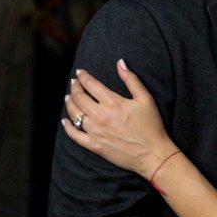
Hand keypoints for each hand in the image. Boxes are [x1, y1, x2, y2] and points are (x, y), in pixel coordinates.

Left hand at [63, 59, 178, 180]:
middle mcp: (100, 116)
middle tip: (74, 83)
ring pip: (74, 114)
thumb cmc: (151, 125)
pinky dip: (67, 127)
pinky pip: (74, 135)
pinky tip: (65, 121)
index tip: (80, 72)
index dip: (84, 77)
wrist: (151, 153)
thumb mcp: (145, 98)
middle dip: (75, 87)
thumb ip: (131, 79)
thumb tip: (120, 63)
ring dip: (70, 103)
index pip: (91, 85)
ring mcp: (95, 131)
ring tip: (69, 97)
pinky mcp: (94, 145)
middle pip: (79, 98)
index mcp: (113, 102)